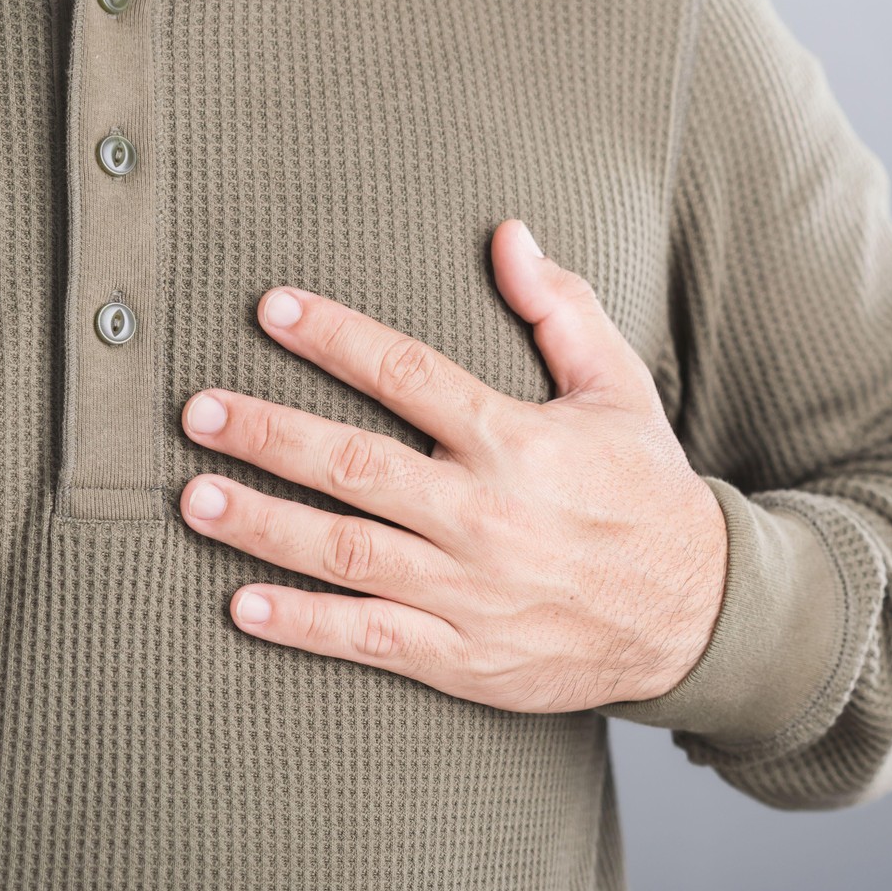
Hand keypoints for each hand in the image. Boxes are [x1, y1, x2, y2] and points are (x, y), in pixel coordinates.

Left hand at [176, 219, 728, 712]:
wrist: (697, 613)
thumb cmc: (649, 493)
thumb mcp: (619, 389)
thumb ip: (562, 309)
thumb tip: (509, 234)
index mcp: (518, 441)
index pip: (409, 376)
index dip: (336, 337)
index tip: (273, 309)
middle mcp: (486, 514)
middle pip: (355, 465)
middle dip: (268, 433)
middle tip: (198, 409)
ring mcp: (470, 590)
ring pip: (346, 551)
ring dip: (263, 524)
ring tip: (194, 497)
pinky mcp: (465, 656)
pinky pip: (370, 639)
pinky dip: (304, 625)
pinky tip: (242, 605)